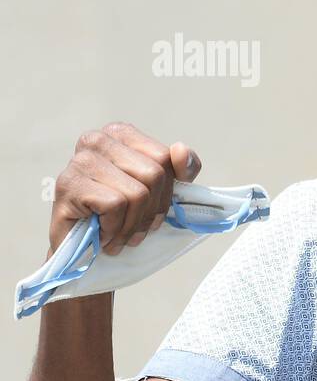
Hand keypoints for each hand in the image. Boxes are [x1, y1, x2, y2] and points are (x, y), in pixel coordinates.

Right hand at [50, 122, 200, 257]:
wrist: (79, 246)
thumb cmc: (121, 214)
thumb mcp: (162, 189)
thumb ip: (183, 167)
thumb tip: (181, 150)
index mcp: (121, 134)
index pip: (165, 158)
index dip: (168, 192)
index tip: (156, 212)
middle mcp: (98, 140)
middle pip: (153, 175)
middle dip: (151, 212)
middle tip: (137, 231)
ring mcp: (80, 160)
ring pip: (136, 194)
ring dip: (132, 226)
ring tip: (120, 235)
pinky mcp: (69, 184)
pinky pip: (115, 205)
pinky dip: (113, 228)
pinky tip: (102, 234)